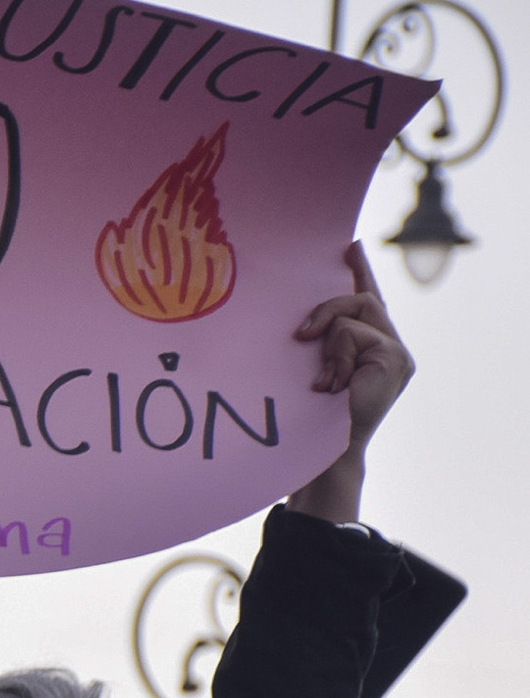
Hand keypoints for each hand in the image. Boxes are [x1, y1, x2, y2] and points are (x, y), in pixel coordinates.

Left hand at [285, 243, 414, 523]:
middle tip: (301, 336)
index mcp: (371, 347)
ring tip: (322, 378)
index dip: (360, 271)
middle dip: (327, 307)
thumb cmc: (310, 415)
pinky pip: (353, 334)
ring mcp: (397, 353)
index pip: (368, 300)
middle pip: (362, 299)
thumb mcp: (314, 367)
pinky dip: (335, 356)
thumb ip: (321, 342)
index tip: (350, 246)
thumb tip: (302, 324)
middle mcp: (390, 347)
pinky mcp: (395, 359)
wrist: (326, 451)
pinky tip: (331, 385)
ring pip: (355, 313)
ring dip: (328, 340)